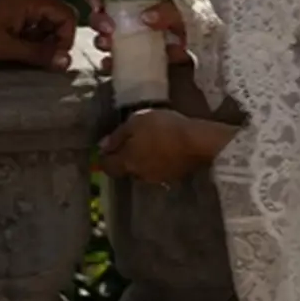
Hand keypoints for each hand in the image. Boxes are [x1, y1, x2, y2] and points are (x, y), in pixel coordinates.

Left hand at [0, 0, 76, 68]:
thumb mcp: (6, 48)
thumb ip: (38, 54)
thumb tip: (66, 62)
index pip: (66, 15)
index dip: (65, 39)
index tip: (53, 59)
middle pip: (56, 18)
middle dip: (52, 41)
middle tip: (38, 61)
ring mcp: (15, 1)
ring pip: (42, 22)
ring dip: (38, 41)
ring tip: (21, 56)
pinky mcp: (5, 9)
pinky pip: (28, 23)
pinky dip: (26, 38)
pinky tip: (13, 49)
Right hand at [85, 0, 189, 68]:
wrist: (211, 46)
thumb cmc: (199, 19)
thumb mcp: (186, 8)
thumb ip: (167, 10)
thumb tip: (146, 17)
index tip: (98, 5)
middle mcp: (132, 14)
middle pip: (103, 13)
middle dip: (98, 20)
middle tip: (107, 29)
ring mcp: (133, 36)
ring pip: (106, 36)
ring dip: (102, 40)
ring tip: (108, 45)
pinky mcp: (137, 58)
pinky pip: (116, 59)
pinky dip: (110, 62)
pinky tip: (109, 64)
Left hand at [99, 108, 233, 185]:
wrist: (198, 142)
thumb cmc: (163, 128)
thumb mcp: (136, 122)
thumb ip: (117, 135)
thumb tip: (102, 146)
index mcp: (126, 162)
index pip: (107, 166)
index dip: (104, 157)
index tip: (107, 146)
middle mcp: (139, 174)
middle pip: (124, 169)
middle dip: (124, 158)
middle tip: (130, 142)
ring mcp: (157, 178)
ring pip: (141, 170)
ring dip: (141, 160)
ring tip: (149, 144)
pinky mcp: (173, 177)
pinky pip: (158, 170)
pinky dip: (157, 162)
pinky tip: (164, 150)